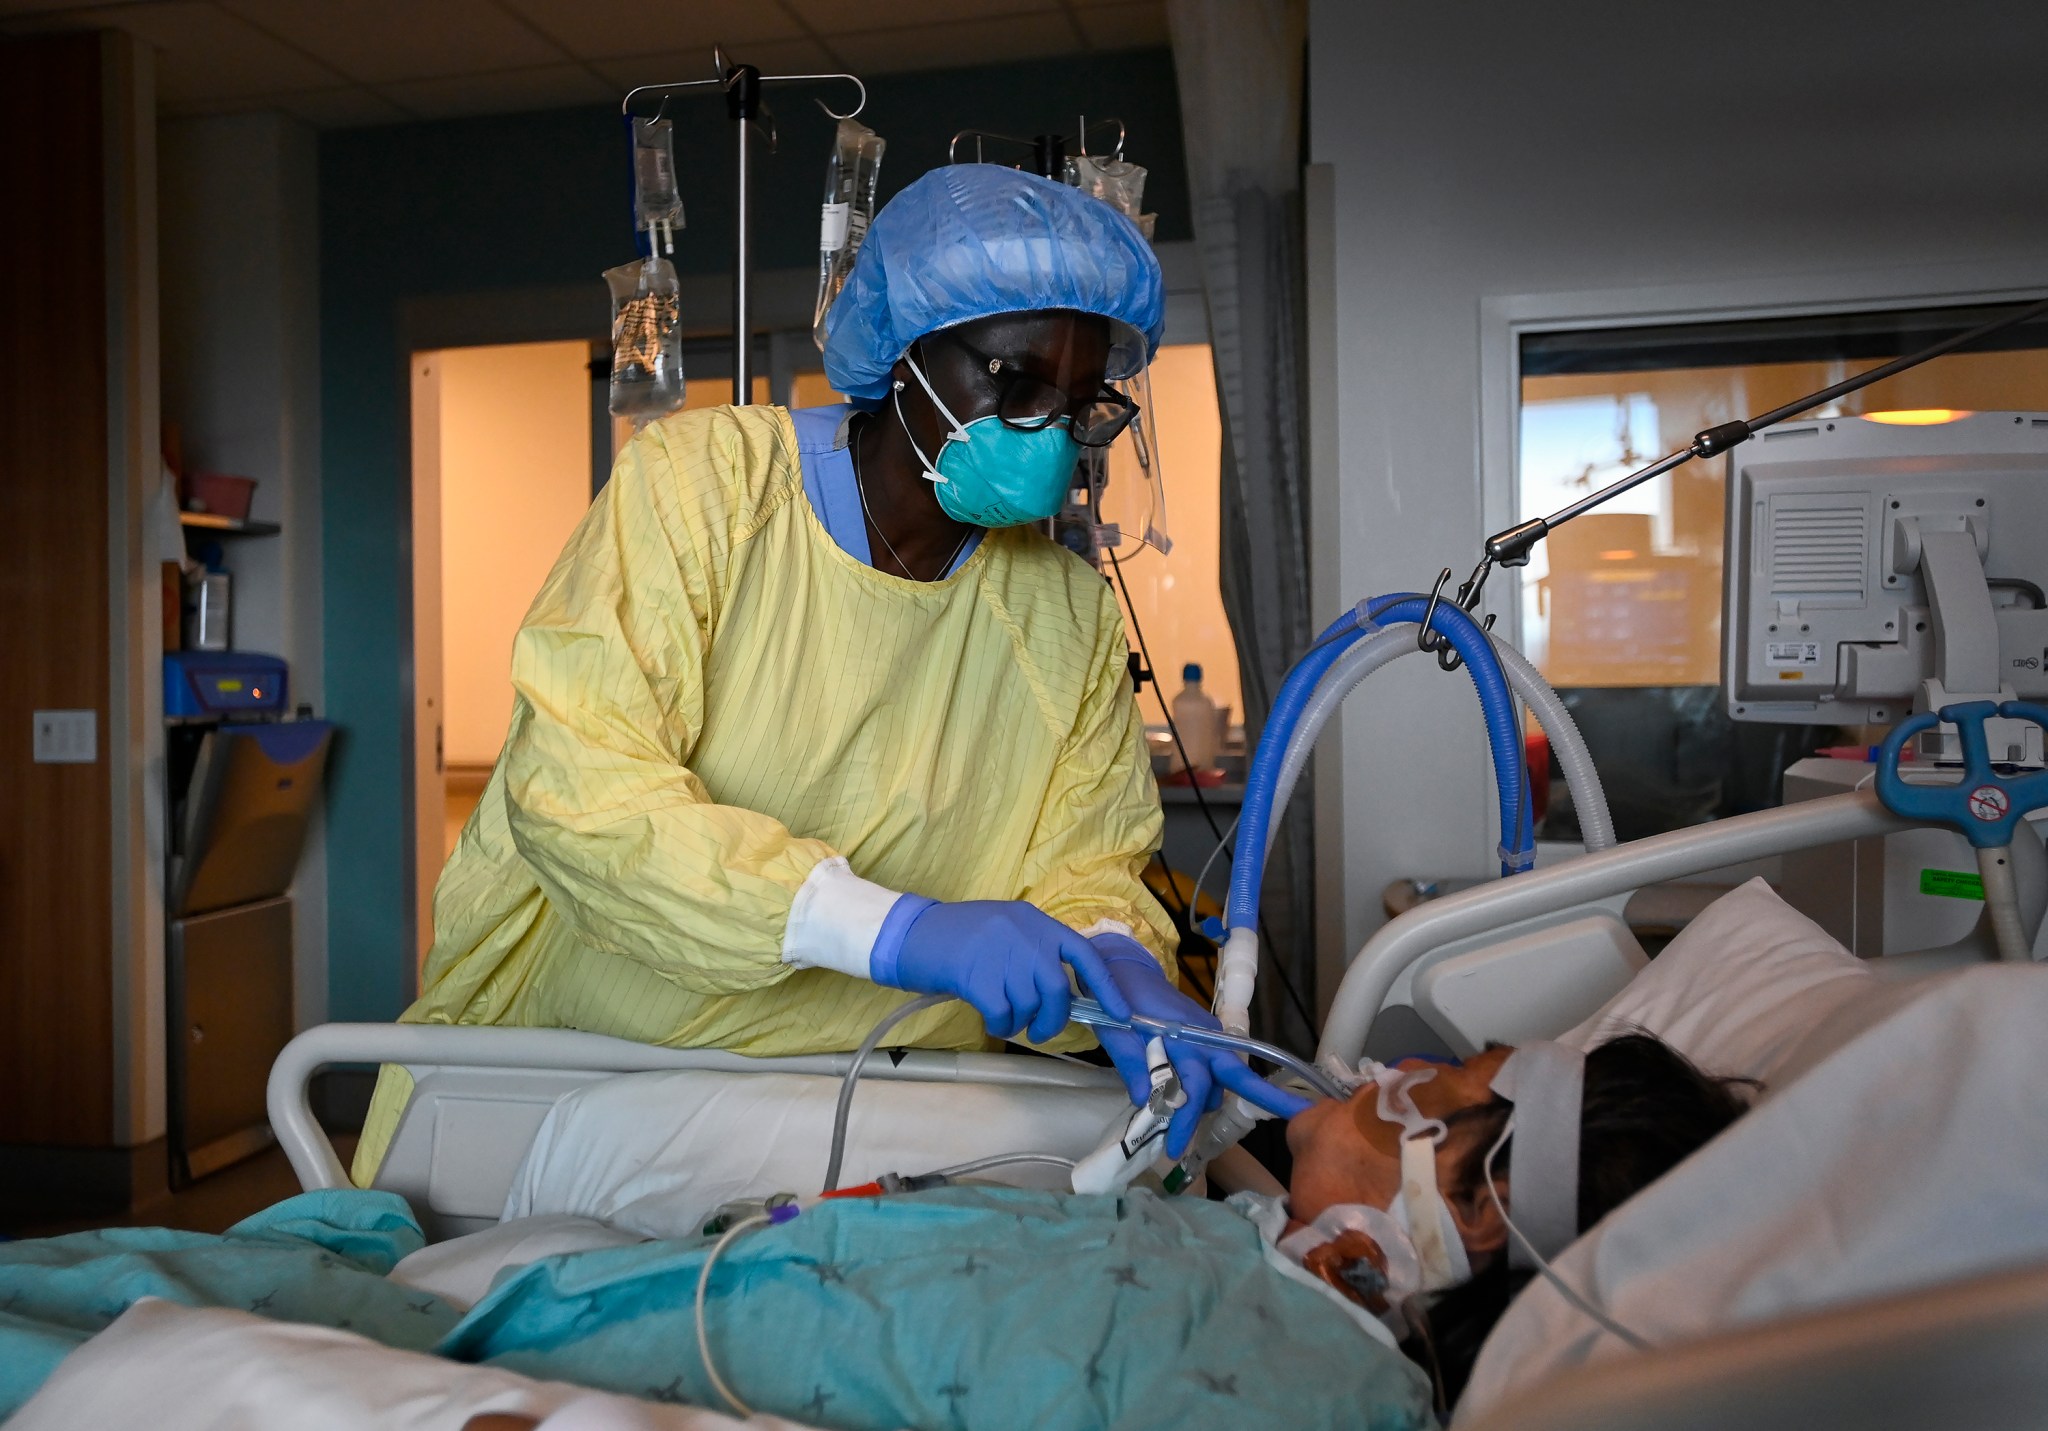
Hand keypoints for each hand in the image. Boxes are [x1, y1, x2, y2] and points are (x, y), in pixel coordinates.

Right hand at [879, 900, 1131, 1043]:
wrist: (910, 935)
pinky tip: (989, 1018)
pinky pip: (1003, 1013)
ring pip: (1030, 1004)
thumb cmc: (958, 940)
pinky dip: (1000, 1024)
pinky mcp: (977, 975)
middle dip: (1054, 1018)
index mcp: (1035, 921)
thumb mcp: (1004, 933)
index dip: (1106, 986)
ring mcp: (1000, 952)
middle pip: (1057, 988)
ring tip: (1003, 1018)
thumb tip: (1066, 996)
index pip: (1083, 953)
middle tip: (1040, 1030)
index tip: (1121, 1013)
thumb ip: (1034, 954)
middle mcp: (1023, 933)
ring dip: (1020, 1022)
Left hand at [1091, 935, 1311, 1157]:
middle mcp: (1204, 1035)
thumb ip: (1132, 1065)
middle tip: (1293, 1114)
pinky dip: (1209, 1086)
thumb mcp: (1116, 1035)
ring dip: (1209, 1101)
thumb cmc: (1117, 1002)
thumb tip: (1147, 1102)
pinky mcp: (1205, 1034)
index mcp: (1183, 1035)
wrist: (1125, 970)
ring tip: (1183, 1123)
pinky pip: (1215, 1067)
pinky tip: (1190, 1102)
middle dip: (1265, 1096)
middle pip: (1236, 1075)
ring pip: (1221, 1079)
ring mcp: (1208, 1033)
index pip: (1193, 1087)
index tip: (1173, 1149)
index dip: (1185, 1120)